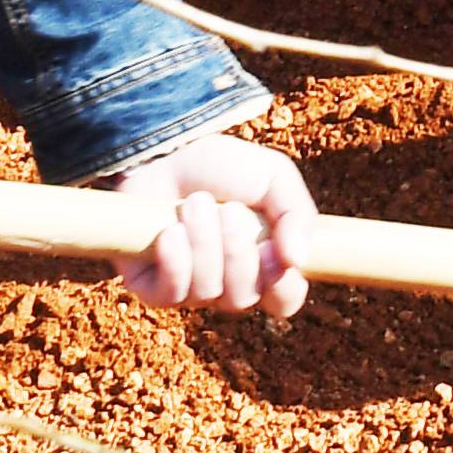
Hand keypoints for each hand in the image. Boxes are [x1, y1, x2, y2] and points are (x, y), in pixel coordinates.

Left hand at [111, 132, 315, 316]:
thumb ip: (297, 214)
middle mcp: (229, 283)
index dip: (283, 286)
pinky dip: (175, 261)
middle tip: (228, 209)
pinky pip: (171, 294)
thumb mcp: (275, 177)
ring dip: (203, 243)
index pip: (284, 301)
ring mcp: (190, 288)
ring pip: (206, 292)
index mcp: (264, 262)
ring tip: (194, 204)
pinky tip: (171, 232)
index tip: (272, 249)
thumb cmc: (223, 166)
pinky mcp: (154, 288)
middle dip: (236, 252)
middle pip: (243, 298)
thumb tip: (299, 261)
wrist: (167, 151)